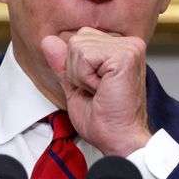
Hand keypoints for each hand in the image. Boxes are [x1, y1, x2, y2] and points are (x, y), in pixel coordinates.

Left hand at [41, 28, 151, 156]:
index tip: (96, 89)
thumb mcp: (75, 87)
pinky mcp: (125, 55)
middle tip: (98, 91)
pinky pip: (84, 56)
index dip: (77, 68)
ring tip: (101, 91)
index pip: (80, 39)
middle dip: (77, 70)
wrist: (119, 139)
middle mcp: (128, 44)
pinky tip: (103, 89)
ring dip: (81, 76)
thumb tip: (48, 41)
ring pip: (78, 46)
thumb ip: (63, 63)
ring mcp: (129, 48)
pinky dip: (85, 78)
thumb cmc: (104, 120)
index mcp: (120, 48)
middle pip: (77, 40)